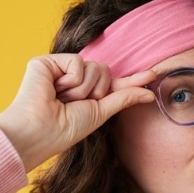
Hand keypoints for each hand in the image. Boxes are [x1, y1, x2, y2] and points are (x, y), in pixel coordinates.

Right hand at [0, 54, 154, 171]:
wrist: (40, 130)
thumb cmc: (66, 128)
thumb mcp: (101, 112)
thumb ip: (123, 98)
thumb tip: (149, 94)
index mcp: (87, 94)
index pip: (115, 84)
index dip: (133, 80)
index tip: (153, 75)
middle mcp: (76, 80)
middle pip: (106, 71)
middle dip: (97, 91)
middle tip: (75, 104)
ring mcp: (62, 70)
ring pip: (95, 66)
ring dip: (83, 89)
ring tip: (62, 99)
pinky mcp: (49, 62)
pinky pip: (78, 62)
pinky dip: (71, 80)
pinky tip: (55, 88)